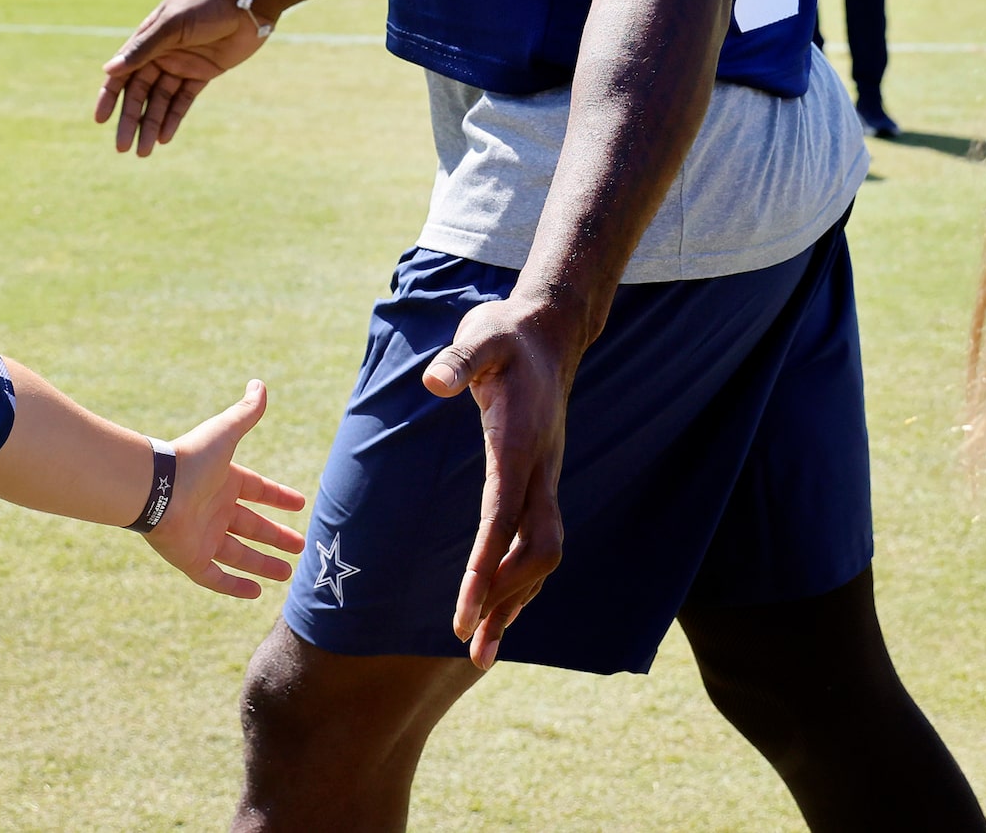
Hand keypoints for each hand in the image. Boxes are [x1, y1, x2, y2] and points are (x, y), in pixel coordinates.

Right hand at [96, 0, 269, 155]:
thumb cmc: (206, 4)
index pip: (122, 73)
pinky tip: (164, 137)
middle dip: (131, 120)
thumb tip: (109, 69)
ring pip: (160, 101)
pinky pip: (183, 100)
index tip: (100, 120)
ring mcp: (181, 65)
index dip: (109, 97)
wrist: (249, 2)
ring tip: (144, 151)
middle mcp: (160, 54)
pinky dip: (173, 118)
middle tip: (123, 147)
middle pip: (139, 93)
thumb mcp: (172, 25)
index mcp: (147, 39)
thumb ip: (143, 49)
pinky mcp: (202, 73)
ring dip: (151, 125)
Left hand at [145, 380, 307, 597]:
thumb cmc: (191, 458)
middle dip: (276, 536)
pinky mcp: (191, 558)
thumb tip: (260, 384)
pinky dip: (235, 586)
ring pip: (239, 554)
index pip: (257, 490)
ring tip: (288, 574)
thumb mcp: (226, 432)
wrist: (155, 487)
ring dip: (263, 564)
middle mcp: (215, 509)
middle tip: (301, 545)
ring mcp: (203, 536)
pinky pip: (216, 576)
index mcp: (224, 481)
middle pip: (252, 526)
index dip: (278, 496)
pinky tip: (256, 594)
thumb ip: (246, 412)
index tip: (300, 504)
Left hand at [421, 298, 580, 668]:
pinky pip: (537, 543)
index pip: (504, 519)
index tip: (464, 613)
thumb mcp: (481, 336)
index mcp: (520, 443)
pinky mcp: (540, 482)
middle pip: (536, 551)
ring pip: (543, 555)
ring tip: (482, 652)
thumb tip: (436, 381)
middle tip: (471, 646)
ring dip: (516, 604)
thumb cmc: (505, 335)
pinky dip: (520, 582)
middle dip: (506, 601)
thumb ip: (460, 359)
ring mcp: (545, 478)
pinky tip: (500, 610)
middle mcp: (540, 469)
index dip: (485, 569)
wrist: (549, 333)